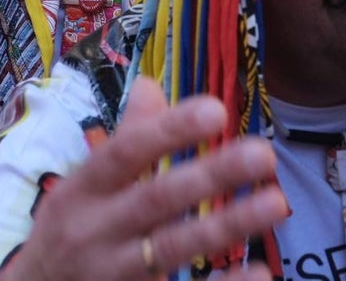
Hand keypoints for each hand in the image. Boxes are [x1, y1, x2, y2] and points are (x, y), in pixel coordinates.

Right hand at [0, 77, 286, 280]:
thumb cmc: (68, 233)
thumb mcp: (81, 187)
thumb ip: (124, 138)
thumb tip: (150, 84)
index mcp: (82, 190)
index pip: (125, 152)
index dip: (169, 131)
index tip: (217, 109)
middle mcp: (94, 231)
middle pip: (157, 199)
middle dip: (211, 176)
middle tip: (264, 154)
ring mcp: (113, 274)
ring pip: (174, 248)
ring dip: (227, 224)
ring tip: (276, 202)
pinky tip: (261, 273)